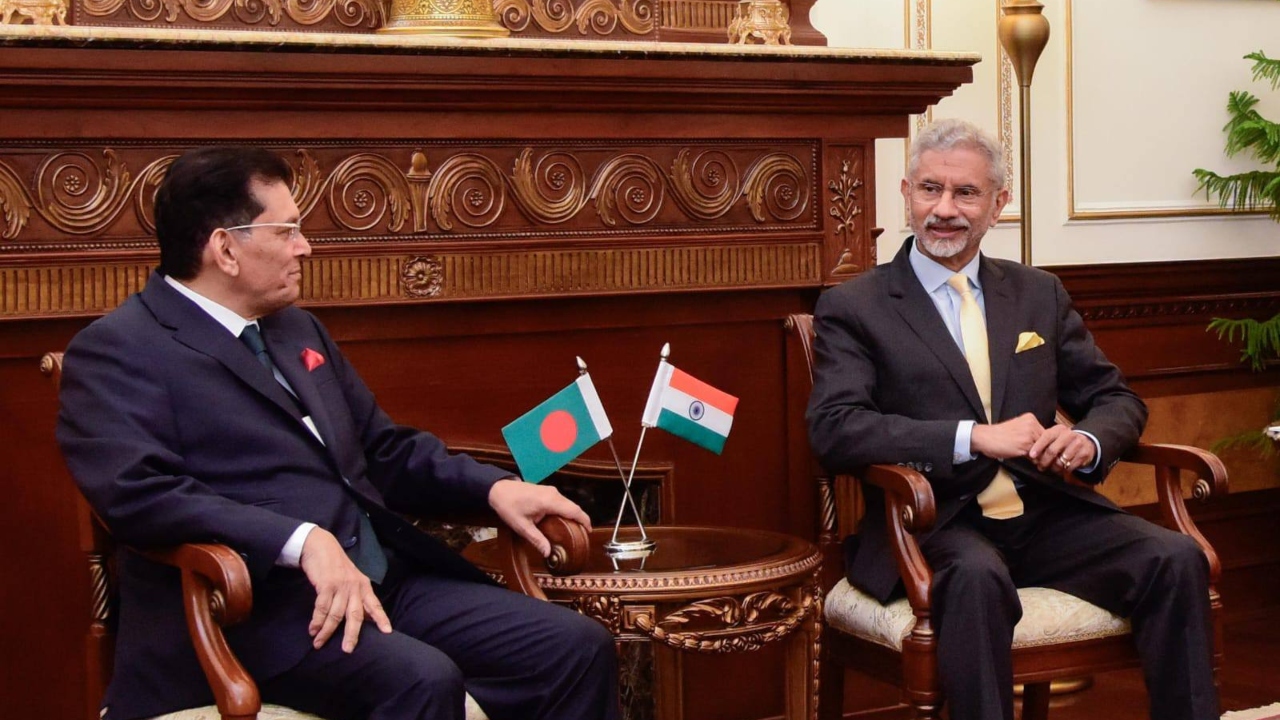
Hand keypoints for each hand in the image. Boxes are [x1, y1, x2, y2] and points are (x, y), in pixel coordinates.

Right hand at [298, 527, 391, 652]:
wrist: (321, 546)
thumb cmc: (336, 566)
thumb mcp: (351, 579)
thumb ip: (356, 596)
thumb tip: (362, 618)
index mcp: (363, 586)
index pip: (374, 605)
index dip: (381, 619)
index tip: (387, 632)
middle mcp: (354, 587)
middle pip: (355, 615)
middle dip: (352, 634)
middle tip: (347, 650)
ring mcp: (340, 585)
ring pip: (335, 614)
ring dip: (326, 631)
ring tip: (319, 643)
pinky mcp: (326, 584)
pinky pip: (322, 607)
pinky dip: (317, 621)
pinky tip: (313, 630)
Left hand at [488, 478, 591, 556]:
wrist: (499, 489)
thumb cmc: (509, 506)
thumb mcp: (522, 526)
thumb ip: (536, 539)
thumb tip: (548, 553)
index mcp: (549, 501)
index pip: (574, 510)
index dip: (584, 520)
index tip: (589, 531)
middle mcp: (554, 494)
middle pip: (573, 507)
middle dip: (580, 520)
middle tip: (582, 535)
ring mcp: (551, 491)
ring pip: (568, 503)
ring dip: (573, 515)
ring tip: (574, 530)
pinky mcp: (547, 491)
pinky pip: (562, 501)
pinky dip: (566, 511)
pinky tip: (562, 521)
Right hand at [970, 412, 1043, 459]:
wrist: (985, 437)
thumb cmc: (999, 435)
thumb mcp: (1017, 428)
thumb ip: (1030, 433)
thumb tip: (1043, 446)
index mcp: (1030, 418)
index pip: (1046, 433)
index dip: (1045, 444)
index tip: (1043, 451)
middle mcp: (1032, 424)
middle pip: (1047, 441)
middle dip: (1044, 451)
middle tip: (1042, 459)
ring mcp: (1029, 434)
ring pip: (1043, 449)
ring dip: (1041, 457)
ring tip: (1037, 462)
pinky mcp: (1025, 445)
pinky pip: (1036, 455)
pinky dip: (1034, 460)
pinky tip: (1030, 461)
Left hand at [1028, 425, 1096, 477]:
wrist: (1086, 442)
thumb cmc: (1064, 441)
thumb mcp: (1055, 437)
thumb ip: (1044, 442)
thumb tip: (1030, 453)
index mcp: (1059, 429)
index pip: (1047, 436)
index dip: (1038, 446)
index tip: (1031, 455)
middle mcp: (1069, 435)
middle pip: (1052, 450)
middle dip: (1044, 460)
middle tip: (1040, 467)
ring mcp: (1078, 444)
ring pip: (1061, 460)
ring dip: (1054, 467)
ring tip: (1051, 469)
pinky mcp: (1084, 453)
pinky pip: (1070, 466)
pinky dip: (1064, 470)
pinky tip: (1061, 470)